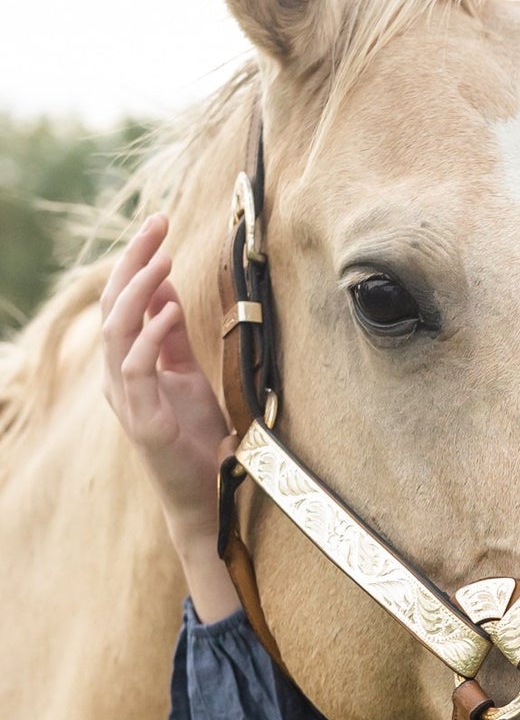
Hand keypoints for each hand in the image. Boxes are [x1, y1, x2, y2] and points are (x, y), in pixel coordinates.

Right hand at [101, 214, 239, 620]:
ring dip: (139, 290)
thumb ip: (172, 336)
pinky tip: (167, 311)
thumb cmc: (197, 437)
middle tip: (157, 223)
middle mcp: (118, 376)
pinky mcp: (144, 421)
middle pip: (113, 304)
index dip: (136, 259)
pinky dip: (149, 336)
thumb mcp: (188, 375)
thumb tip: (167, 290)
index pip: (122, 299)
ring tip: (163, 259)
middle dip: (134, 260)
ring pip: (116, 330)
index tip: (159, 222)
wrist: (204, 497)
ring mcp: (127, 399)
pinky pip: (136, 369)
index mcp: (127, 362)